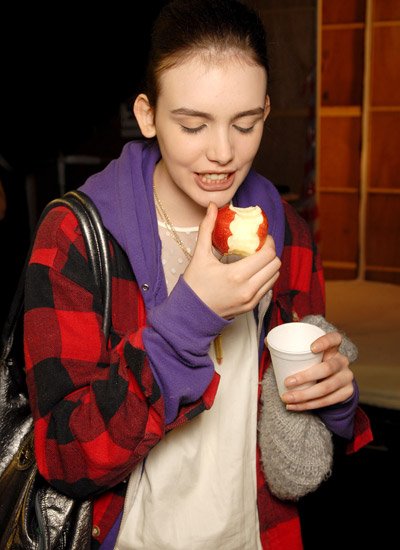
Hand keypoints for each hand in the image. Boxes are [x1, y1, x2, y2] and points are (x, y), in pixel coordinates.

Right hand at [183, 202, 280, 318]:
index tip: (261, 236)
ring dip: (269, 265)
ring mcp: (251, 300)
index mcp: (236, 275)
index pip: (267, 255)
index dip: (268, 242)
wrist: (190, 314)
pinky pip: (268, 288)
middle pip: (275, 265)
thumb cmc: (194, 285)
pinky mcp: (251, 306)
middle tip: (260, 245)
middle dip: (270, 252)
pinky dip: (265, 277)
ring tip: (257, 258)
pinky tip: (253, 271)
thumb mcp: (199, 255)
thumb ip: (207, 228)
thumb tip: (212, 207)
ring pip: (274, 277)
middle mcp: (248, 289)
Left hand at [281, 331, 354, 410]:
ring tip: (286, 398)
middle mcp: (342, 361)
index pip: (334, 339)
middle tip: (288, 382)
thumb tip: (267, 340)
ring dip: (304, 396)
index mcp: (333, 347)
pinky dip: (308, 405)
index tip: (311, 348)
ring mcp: (346, 378)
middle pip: (328, 368)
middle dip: (306, 377)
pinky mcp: (346, 393)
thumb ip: (288, 346)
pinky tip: (294, 406)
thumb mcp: (306, 354)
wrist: (333, 382)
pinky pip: (327, 401)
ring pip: (326, 388)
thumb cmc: (314, 363)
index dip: (325, 342)